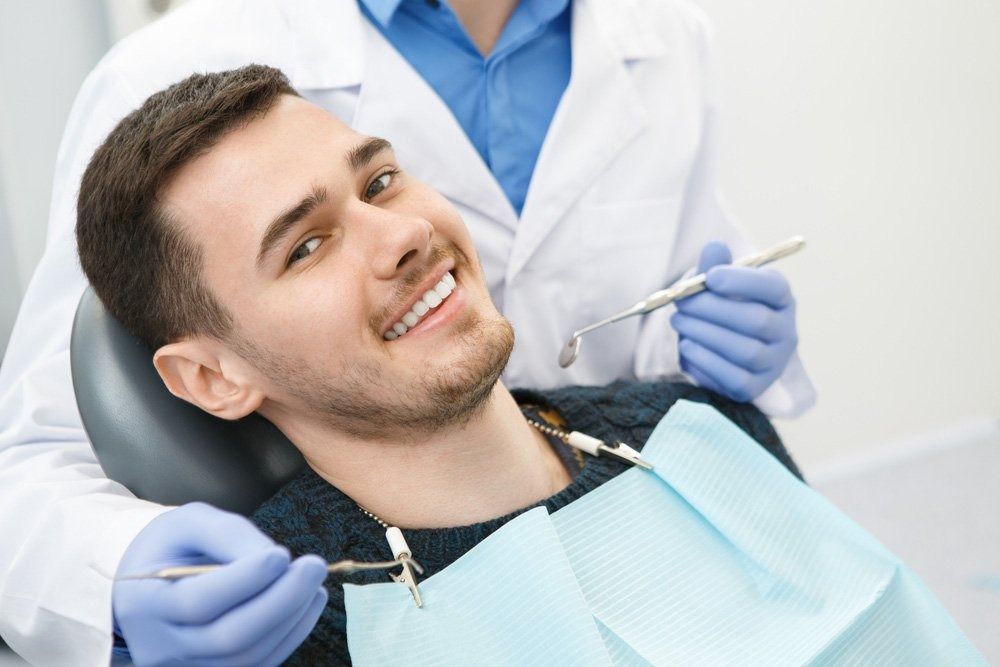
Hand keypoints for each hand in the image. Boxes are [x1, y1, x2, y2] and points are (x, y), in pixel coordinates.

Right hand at [113, 502, 327, 665]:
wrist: (149, 584)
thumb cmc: (171, 547)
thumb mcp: (188, 522)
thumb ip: (225, 533)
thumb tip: (272, 557)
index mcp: (142, 603)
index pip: (196, 603)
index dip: (243, 581)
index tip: (281, 554)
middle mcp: (158, 646)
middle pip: (227, 638)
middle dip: (280, 601)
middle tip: (314, 566)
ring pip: (248, 656)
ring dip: (291, 618)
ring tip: (313, 582)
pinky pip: (258, 663)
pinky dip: (291, 634)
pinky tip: (309, 602)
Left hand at [671, 241, 798, 402]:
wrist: (723, 354)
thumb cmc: (721, 310)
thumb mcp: (717, 286)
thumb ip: (715, 267)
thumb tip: (715, 247)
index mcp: (780, 299)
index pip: (773, 288)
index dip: (743, 281)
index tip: (711, 277)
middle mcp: (785, 333)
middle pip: (756, 321)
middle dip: (712, 309)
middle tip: (681, 301)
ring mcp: (773, 363)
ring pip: (744, 351)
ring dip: (704, 334)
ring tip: (679, 321)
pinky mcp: (754, 388)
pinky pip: (732, 377)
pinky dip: (705, 360)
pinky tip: (687, 346)